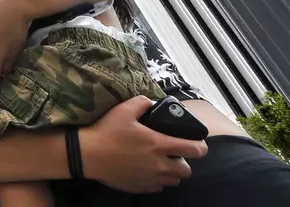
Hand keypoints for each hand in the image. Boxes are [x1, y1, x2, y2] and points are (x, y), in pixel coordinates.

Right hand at [80, 97, 207, 193]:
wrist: (88, 155)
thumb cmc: (106, 131)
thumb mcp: (123, 110)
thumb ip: (142, 102)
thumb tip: (151, 102)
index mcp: (158, 144)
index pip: (193, 150)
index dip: (201, 147)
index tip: (199, 144)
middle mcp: (158, 164)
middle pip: (187, 171)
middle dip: (185, 162)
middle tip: (174, 154)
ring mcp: (150, 178)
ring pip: (174, 181)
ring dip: (172, 172)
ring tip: (162, 163)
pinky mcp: (140, 187)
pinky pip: (158, 187)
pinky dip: (158, 180)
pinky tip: (148, 171)